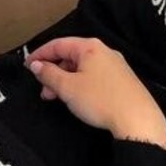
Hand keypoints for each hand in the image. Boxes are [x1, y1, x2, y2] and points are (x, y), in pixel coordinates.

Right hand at [25, 36, 165, 148]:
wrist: (138, 120)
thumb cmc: (100, 100)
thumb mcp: (68, 88)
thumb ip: (49, 74)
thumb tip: (36, 65)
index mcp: (90, 47)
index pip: (58, 44)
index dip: (40, 54)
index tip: (28, 66)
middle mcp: (104, 51)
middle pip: (71, 56)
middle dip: (54, 72)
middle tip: (43, 89)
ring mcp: (116, 66)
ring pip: (83, 68)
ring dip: (66, 80)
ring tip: (57, 98)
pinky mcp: (122, 80)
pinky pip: (95, 76)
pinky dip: (80, 84)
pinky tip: (77, 99)